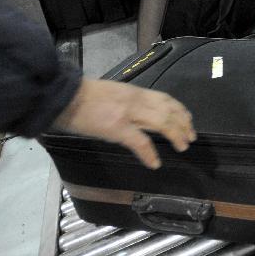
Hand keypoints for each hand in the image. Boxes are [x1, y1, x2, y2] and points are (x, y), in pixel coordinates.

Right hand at [53, 78, 195, 169]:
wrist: (63, 96)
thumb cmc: (83, 96)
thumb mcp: (112, 94)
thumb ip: (128, 102)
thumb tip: (139, 115)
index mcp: (134, 92)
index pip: (165, 99)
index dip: (180, 110)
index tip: (188, 119)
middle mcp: (136, 100)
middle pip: (168, 111)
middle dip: (183, 124)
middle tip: (191, 137)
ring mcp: (127, 114)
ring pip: (161, 123)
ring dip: (175, 135)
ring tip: (183, 147)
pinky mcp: (116, 128)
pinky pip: (140, 142)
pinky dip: (149, 153)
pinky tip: (155, 163)